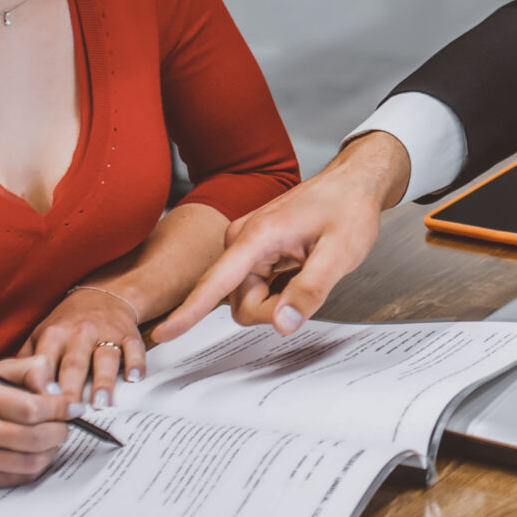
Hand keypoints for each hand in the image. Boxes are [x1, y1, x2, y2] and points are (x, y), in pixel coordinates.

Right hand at [0, 356, 75, 488]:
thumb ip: (29, 370)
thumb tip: (58, 391)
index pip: (32, 407)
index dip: (61, 408)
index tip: (73, 407)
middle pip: (35, 437)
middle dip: (61, 431)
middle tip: (66, 425)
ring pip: (31, 461)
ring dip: (52, 451)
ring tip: (52, 438)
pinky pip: (17, 477)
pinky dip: (35, 466)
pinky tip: (35, 452)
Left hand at [20, 284, 147, 405]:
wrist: (103, 297)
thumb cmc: (67, 325)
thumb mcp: (41, 335)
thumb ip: (26, 363)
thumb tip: (8, 393)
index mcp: (54, 334)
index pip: (45, 362)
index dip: (41, 385)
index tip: (39, 406)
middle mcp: (80, 333)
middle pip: (74, 363)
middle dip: (72, 388)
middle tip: (69, 412)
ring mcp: (107, 333)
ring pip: (105, 357)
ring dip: (104, 380)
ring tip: (102, 403)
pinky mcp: (129, 335)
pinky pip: (135, 349)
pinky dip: (136, 364)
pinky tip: (135, 378)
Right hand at [158, 130, 409, 338]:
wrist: (354, 183)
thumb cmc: (348, 208)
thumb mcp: (340, 253)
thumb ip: (310, 290)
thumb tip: (283, 324)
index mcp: (257, 236)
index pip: (214, 282)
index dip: (188, 312)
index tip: (162, 333)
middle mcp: (242, 240)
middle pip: (240, 302)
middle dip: (273, 308)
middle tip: (310, 285)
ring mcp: (246, 246)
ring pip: (249, 299)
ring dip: (278, 299)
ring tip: (308, 270)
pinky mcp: (253, 253)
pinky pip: (257, 289)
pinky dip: (280, 290)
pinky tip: (300, 269)